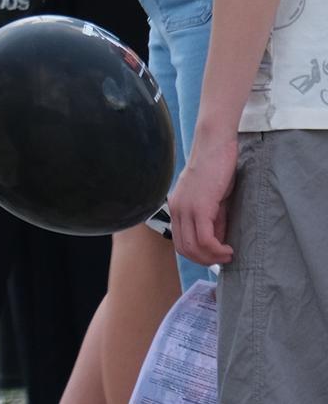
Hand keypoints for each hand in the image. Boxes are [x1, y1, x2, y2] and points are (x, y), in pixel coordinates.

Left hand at [170, 132, 237, 265]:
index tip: (216, 256)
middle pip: (184, 249)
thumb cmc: (217, 169)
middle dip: (205, 261)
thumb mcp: (212, 200)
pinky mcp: (200, 206)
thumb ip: (212, 220)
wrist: (215, 145)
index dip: (198, 255)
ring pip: (193, 247)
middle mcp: (176, 209)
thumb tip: (216, 243)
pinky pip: (205, 239)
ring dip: (212, 258)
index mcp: (176, 207)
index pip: (180, 242)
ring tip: (228, 254)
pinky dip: (217, 250)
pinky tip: (229, 248)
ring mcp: (186, 208)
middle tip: (223, 259)